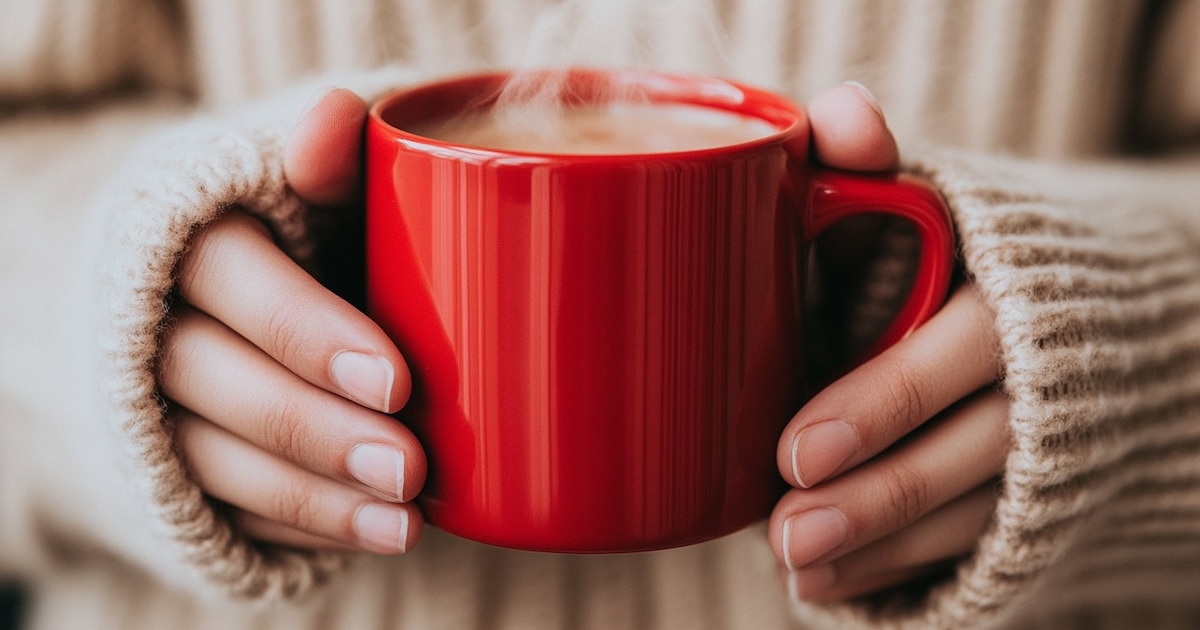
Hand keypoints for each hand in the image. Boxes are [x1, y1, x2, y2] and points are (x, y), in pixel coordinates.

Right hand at [158, 88, 425, 554]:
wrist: (205, 283)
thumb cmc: (290, 227)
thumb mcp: (306, 180)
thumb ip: (328, 156)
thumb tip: (334, 122)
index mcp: (189, 235)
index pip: (232, 280)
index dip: (307, 332)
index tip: (396, 380)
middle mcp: (154, 321)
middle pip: (216, 381)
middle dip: (315, 430)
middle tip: (408, 466)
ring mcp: (155, 403)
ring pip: (214, 457)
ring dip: (311, 496)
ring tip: (403, 524)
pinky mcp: (176, 463)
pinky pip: (223, 505)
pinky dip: (297, 526)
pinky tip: (366, 536)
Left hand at [768, 84, 1009, 600]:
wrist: (1080, 310)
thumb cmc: (972, 252)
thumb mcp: (935, 196)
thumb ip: (879, 164)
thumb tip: (839, 113)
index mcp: (1012, 296)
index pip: (958, 352)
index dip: (884, 403)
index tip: (797, 450)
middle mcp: (1040, 379)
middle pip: (970, 449)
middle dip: (878, 494)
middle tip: (786, 531)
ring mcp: (1043, 447)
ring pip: (971, 509)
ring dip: (882, 545)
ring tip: (796, 568)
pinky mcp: (1030, 495)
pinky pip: (973, 541)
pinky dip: (901, 568)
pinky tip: (829, 588)